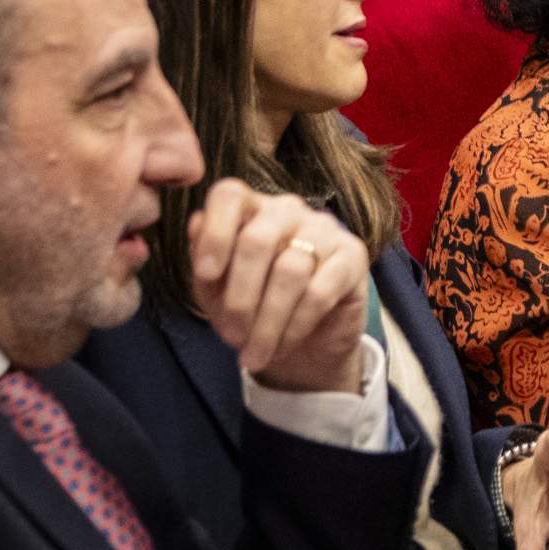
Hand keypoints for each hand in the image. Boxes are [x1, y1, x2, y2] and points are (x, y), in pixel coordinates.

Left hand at [191, 181, 370, 393]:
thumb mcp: (216, 291)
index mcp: (250, 210)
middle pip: (258, 239)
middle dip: (240, 297)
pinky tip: (283, 346)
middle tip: (231, 337)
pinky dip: (295, 326)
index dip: (215, 233)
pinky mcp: (353, 255)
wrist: (304, 342)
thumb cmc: (252, 308)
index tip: (205, 275)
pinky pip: (320, 291)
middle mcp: (288, 211)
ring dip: (267, 322)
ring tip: (254, 354)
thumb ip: (203, 261)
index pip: (230, 196)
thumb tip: (195, 223)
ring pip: (290, 270)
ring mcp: (325, 229)